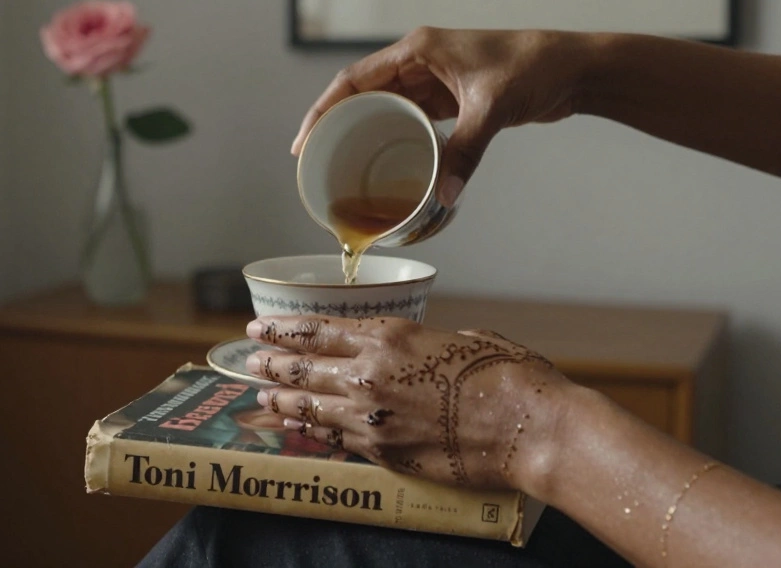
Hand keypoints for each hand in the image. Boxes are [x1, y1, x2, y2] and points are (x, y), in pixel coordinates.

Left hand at [244, 315, 570, 493]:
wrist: (528, 428)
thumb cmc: (508, 376)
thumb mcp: (463, 338)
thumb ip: (426, 344)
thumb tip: (418, 353)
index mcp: (390, 336)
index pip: (318, 331)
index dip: (283, 329)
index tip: (260, 327)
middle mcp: (371, 374)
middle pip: (303, 368)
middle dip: (272, 363)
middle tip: (252, 359)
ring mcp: (373, 418)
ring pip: (310, 407)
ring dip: (283, 399)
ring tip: (264, 394)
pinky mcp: (384, 453)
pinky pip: (336, 438)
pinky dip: (313, 430)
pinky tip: (300, 427)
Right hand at [291, 28, 593, 205]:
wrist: (575, 67)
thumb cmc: (536, 68)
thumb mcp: (493, 108)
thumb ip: (466, 150)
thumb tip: (444, 198)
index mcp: (417, 49)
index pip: (353, 80)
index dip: (322, 110)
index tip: (304, 142)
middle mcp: (419, 61)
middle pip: (362, 94)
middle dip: (336, 126)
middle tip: (316, 164)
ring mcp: (435, 80)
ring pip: (385, 108)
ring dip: (364, 133)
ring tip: (342, 167)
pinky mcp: (451, 98)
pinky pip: (412, 119)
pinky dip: (396, 138)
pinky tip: (386, 163)